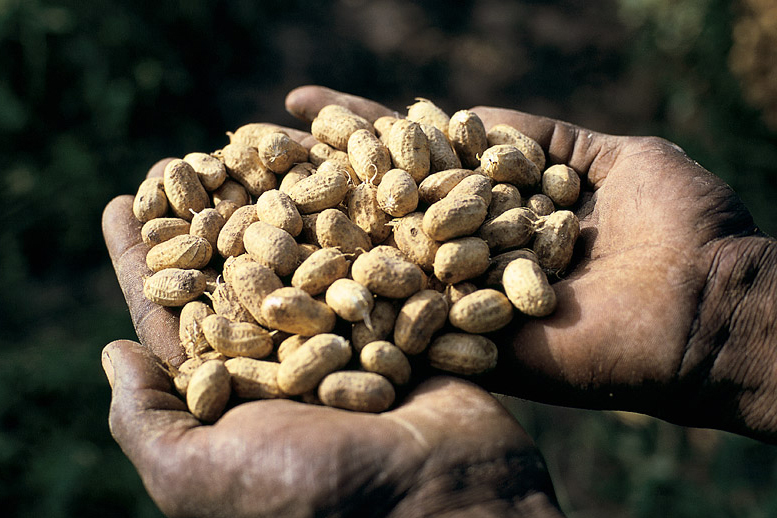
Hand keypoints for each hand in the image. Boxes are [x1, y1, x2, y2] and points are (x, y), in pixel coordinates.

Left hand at [102, 142, 563, 516]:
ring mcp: (349, 339)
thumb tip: (113, 355)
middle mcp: (287, 362)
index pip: (175, 315)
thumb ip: (150, 421)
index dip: (145, 260)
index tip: (121, 204)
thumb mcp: (204, 475)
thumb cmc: (319, 496)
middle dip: (208, 215)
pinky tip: (331, 165)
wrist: (443, 505)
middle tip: (183, 160)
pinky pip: (371, 260)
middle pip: (237, 272)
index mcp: (234, 396)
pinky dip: (353, 214)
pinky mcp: (406, 324)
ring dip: (277, 200)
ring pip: (304, 255)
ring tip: (250, 143)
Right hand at [287, 86, 776, 441]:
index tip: (303, 107)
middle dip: (323, 176)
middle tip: (252, 147)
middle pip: (389, 207)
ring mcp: (468, 302)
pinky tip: (294, 276)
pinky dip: (357, 306)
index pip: (421, 159)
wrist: (712, 307)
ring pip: (386, 264)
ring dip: (321, 234)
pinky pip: (409, 326)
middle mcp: (473, 253)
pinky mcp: (475, 350)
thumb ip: (535, 138)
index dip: (364, 132)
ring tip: (252, 199)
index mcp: (500, 207)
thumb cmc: (681, 223)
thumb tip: (460, 112)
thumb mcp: (612, 156)